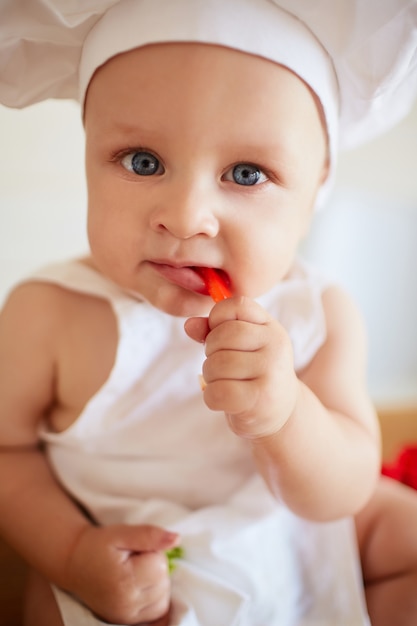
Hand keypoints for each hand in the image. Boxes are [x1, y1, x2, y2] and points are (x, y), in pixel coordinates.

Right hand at [64, 523, 178, 624]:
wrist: (74, 564)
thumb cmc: (98, 546)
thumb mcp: (121, 533)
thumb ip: (149, 535)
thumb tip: (176, 539)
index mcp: (124, 581)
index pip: (160, 564)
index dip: (152, 551)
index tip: (134, 549)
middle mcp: (126, 604)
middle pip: (164, 582)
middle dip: (155, 566)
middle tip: (134, 560)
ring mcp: (126, 616)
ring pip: (164, 598)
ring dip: (157, 583)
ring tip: (137, 572)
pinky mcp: (127, 621)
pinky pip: (158, 613)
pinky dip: (156, 599)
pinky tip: (143, 587)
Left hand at [185, 296, 298, 439]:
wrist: (281, 412)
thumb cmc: (254, 374)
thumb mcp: (241, 346)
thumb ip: (213, 330)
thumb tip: (189, 325)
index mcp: (271, 328)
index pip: (236, 306)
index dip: (217, 318)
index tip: (221, 337)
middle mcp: (275, 346)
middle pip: (222, 336)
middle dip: (211, 353)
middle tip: (222, 366)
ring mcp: (270, 372)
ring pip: (216, 365)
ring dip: (211, 377)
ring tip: (226, 383)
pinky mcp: (260, 400)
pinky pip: (217, 392)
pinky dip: (212, 398)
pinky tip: (225, 400)